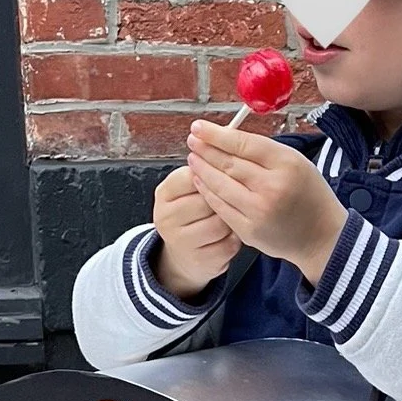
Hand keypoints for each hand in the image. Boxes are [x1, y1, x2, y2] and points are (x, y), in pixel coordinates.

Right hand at [151, 162, 239, 298]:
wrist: (185, 255)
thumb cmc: (194, 213)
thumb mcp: (190, 188)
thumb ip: (205, 168)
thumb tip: (231, 139)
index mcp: (164, 193)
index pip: (193, 174)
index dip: (215, 173)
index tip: (227, 173)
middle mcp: (166, 217)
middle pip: (207, 199)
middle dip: (226, 197)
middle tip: (237, 195)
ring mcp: (180, 242)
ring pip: (219, 223)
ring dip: (232, 218)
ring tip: (234, 215)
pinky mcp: (199, 261)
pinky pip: (228, 244)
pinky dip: (236, 238)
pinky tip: (233, 233)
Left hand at [186, 120, 346, 285]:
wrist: (321, 236)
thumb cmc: (309, 194)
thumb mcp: (297, 162)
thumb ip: (265, 151)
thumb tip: (226, 137)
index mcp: (287, 164)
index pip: (243, 144)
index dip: (216, 134)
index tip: (198, 126)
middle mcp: (273, 187)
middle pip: (229, 163)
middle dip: (205, 149)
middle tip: (192, 140)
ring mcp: (259, 211)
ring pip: (220, 185)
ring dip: (202, 169)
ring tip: (192, 158)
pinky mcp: (250, 231)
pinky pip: (221, 207)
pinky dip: (207, 192)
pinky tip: (200, 181)